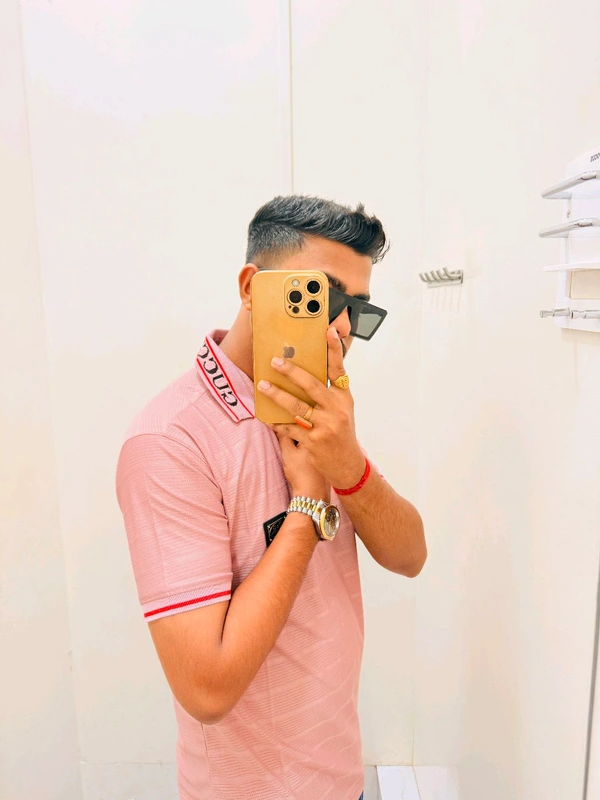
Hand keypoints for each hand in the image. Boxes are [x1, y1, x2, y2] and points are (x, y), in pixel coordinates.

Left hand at [257, 325, 365, 490]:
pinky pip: (289, 428)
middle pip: (311, 385)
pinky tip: (264, 415)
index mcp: (344, 398)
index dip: (334, 348)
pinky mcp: (313, 442)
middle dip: (291, 371)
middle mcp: (336, 410)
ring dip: (277, 394)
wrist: (347, 465)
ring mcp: (325, 426)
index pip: (339, 368)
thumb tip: (307, 372)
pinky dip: (275, 421)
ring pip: (296, 406)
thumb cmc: (342, 433)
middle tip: (275, 361)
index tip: (329, 330)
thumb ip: (329, 392)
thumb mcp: (342, 410)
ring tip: (262, 385)